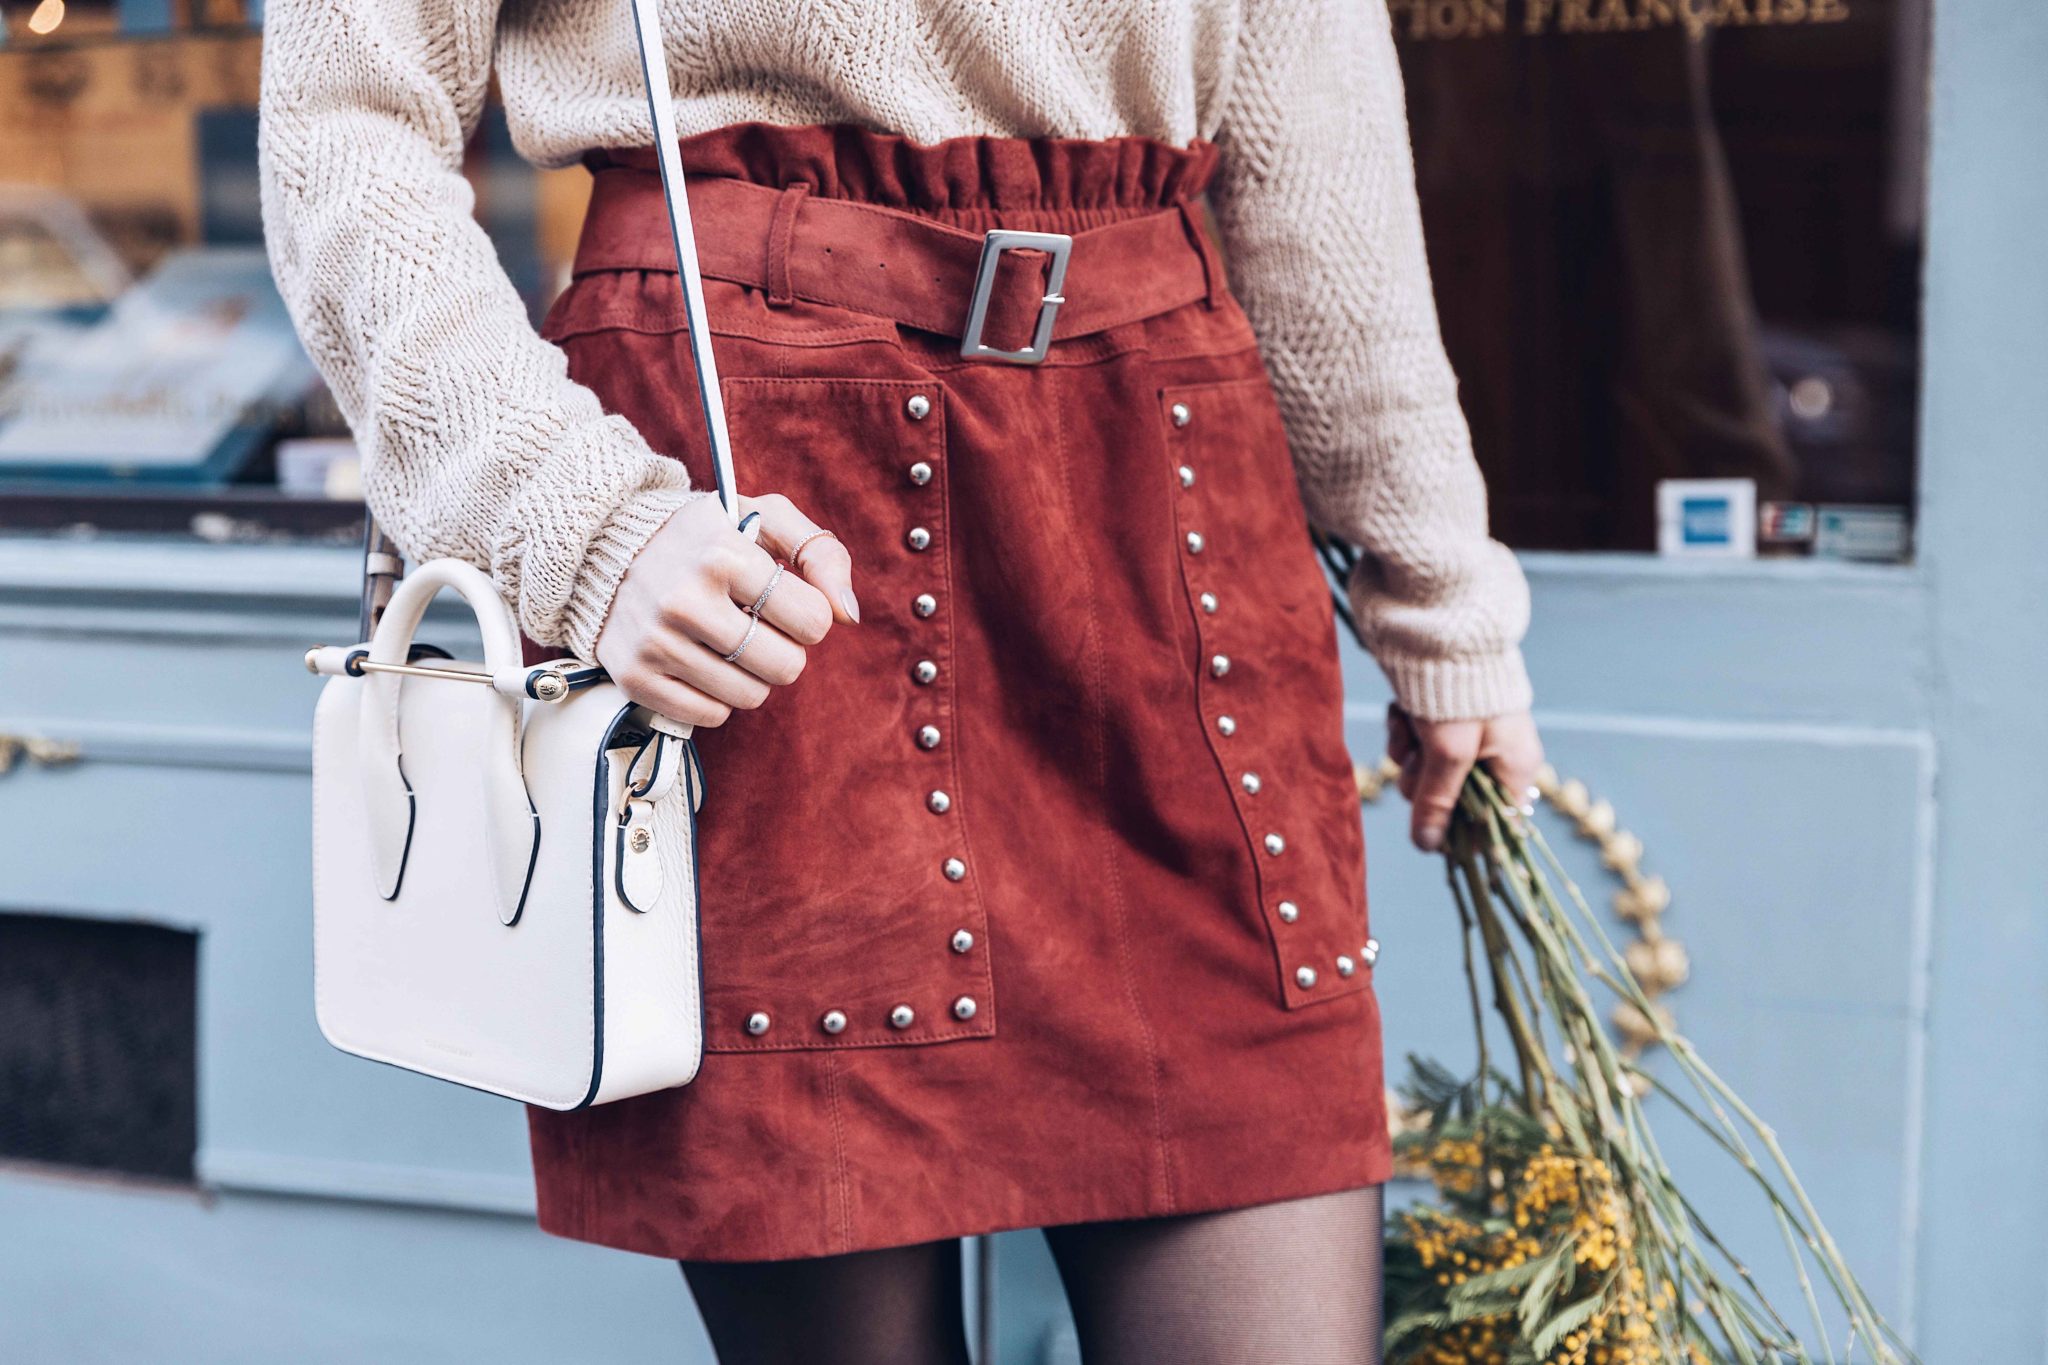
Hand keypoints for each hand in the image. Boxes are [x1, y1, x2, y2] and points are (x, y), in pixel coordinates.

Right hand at [594, 492, 857, 726]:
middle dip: (784, 650)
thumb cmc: (703, 535)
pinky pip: (710, 716)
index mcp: (723, 554)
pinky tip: (700, 661)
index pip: (813, 621)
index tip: (785, 602)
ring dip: (751, 675)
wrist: (604, 545)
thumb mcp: (766, 518)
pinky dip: (716, 696)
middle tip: (759, 627)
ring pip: (750, 697)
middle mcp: (685, 600)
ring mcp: (656, 642)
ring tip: (728, 641)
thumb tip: (847, 615)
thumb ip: (821, 553)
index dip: (809, 616)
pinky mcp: (635, 676)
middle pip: (785, 667)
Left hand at [1386, 704, 1543, 852]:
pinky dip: (1403, 733)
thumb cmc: (1456, 690)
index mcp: (1515, 765)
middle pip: (1452, 800)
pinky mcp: (1440, 719)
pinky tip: (1400, 714)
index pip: (1498, 823)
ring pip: (1426, 773)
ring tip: (1408, 728)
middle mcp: (1495, 754)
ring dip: (1408, 756)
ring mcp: (1466, 736)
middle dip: (1424, 785)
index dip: (1464, 833)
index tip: (1434, 835)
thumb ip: (1437, 801)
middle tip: (1415, 762)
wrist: (1438, 626)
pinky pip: (1416, 746)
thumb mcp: (1448, 752)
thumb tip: (1427, 846)